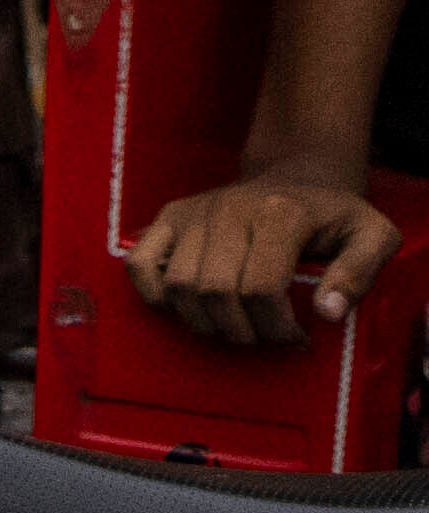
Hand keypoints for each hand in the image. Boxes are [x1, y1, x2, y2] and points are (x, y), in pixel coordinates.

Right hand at [130, 172, 396, 349]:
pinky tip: (184, 308)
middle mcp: (229, 209)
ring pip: (179, 285)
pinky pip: (140, 263)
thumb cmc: (334, 216)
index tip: (296, 337)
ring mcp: (194, 212)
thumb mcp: (373, 236)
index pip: (262, 288)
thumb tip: (326, 312)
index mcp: (280, 213)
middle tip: (264, 337)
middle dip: (242, 329)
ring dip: (204, 321)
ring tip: (232, 327)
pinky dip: (154, 294)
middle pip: (217, 291)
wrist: (296, 175)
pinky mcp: (169, 217)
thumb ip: (360, 272)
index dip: (277, 326)